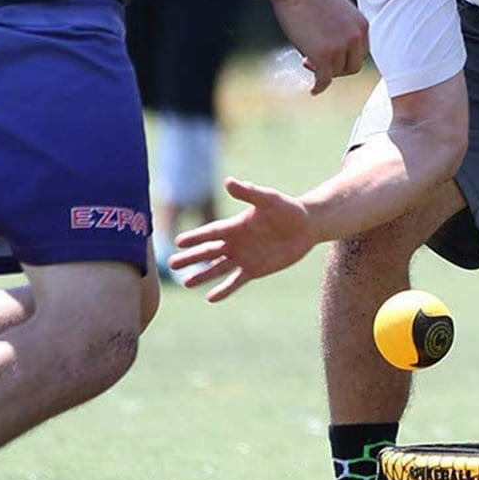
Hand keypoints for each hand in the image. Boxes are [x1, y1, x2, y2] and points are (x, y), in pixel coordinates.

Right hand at [169, 180, 318, 300]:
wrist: (307, 226)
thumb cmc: (288, 209)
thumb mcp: (268, 200)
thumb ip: (249, 193)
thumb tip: (228, 182)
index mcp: (235, 225)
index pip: (211, 232)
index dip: (196, 237)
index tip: (178, 242)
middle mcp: (235, 242)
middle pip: (208, 251)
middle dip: (191, 257)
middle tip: (171, 264)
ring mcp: (244, 257)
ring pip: (218, 268)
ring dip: (202, 275)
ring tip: (185, 283)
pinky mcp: (255, 269)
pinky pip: (236, 281)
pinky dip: (224, 289)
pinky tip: (210, 298)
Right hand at [271, 0, 368, 94]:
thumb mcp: (337, 11)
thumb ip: (343, 28)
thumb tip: (336, 46)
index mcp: (362, 26)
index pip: (360, 53)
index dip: (345, 58)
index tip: (331, 57)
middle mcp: (356, 37)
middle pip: (353, 66)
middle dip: (336, 68)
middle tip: (316, 62)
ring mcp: (341, 47)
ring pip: (336, 72)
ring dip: (322, 71)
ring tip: (306, 60)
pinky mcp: (324, 55)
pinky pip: (325, 79)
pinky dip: (319, 86)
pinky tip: (313, 90)